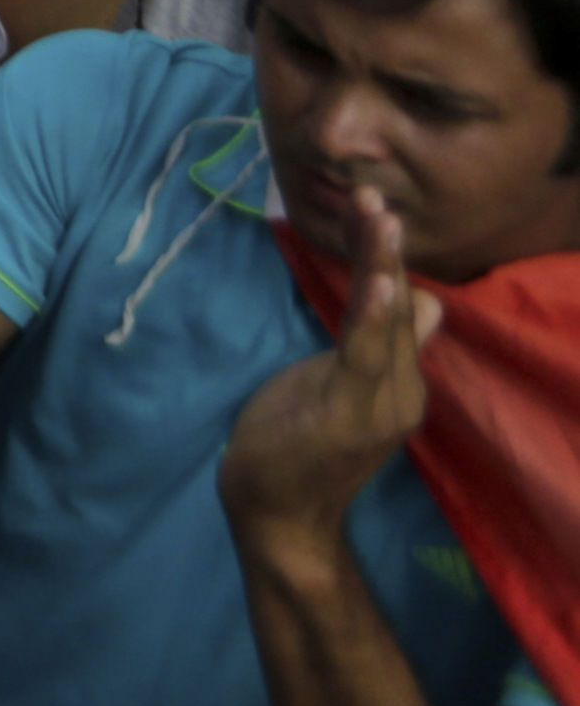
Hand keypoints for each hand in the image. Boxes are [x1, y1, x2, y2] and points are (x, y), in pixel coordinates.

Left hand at [224, 186, 440, 545]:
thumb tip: (426, 300)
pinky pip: (364, 358)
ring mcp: (381, 407)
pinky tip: (379, 284)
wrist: (278, 513)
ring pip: (385, 325)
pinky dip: (373, 319)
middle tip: (372, 192)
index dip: (386, 257)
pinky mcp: (351, 416)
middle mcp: (402, 392)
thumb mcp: (338, 382)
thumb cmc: (299, 444)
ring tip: (378, 217)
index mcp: (399, 382)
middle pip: (396, 308)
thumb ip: (378, 345)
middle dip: (382, 250)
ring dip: (380, 268)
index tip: (374, 205)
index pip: (399, 308)